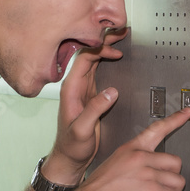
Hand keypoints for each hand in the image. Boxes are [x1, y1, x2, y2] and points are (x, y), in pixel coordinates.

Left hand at [43, 28, 128, 183]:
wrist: (69, 158)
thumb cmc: (72, 147)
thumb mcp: (83, 130)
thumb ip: (95, 110)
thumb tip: (112, 92)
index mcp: (71, 90)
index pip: (83, 59)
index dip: (98, 48)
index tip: (114, 44)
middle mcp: (75, 86)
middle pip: (88, 54)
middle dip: (103, 40)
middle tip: (120, 31)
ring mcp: (82, 89)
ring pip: (93, 59)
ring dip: (105, 47)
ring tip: (119, 37)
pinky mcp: (90, 94)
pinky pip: (97, 69)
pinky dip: (107, 59)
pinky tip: (116, 55)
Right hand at [73, 107, 189, 190]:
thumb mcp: (112, 167)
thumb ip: (132, 165)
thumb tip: (148, 175)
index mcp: (131, 149)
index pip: (157, 129)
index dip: (176, 120)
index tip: (187, 113)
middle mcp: (141, 158)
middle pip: (175, 162)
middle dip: (170, 179)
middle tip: (159, 190)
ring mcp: (148, 173)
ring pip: (178, 182)